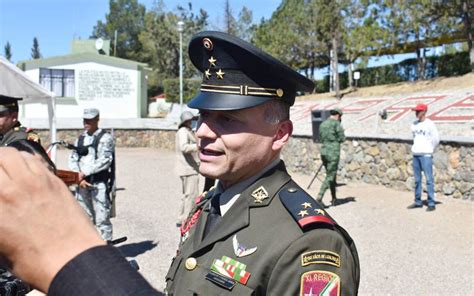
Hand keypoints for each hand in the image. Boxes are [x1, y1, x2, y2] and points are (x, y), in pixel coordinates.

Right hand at [0, 148, 104, 291]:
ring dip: (5, 158)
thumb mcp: (1, 246)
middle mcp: (8, 191)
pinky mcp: (52, 180)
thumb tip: (2, 206)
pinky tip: (25, 170)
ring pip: (12, 154)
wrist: (71, 258)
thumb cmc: (36, 261)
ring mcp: (32, 182)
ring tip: (5, 167)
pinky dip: (26, 160)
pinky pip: (34, 160)